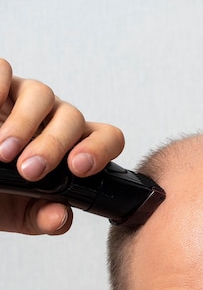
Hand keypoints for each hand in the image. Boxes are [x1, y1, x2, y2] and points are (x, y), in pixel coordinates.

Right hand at [0, 59, 123, 233]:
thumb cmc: (1, 193)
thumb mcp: (21, 213)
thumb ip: (45, 218)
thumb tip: (59, 217)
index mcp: (72, 148)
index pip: (105, 138)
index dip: (99, 149)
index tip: (78, 168)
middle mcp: (53, 120)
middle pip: (72, 118)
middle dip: (53, 145)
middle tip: (30, 170)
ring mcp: (25, 99)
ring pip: (42, 94)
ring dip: (25, 124)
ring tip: (4, 152)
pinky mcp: (0, 85)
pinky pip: (5, 70)